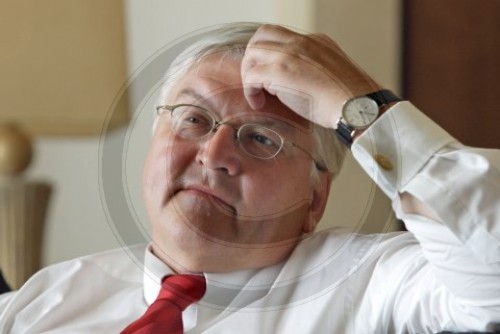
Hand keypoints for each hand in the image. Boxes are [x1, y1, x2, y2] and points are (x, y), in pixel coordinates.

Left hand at [241, 24, 380, 128]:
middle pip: (263, 35)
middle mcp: (302, 42)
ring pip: (253, 51)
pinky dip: (250, 89)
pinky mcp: (281, 72)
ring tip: (256, 92)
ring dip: (250, 72)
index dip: (271, 55)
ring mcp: (290, 54)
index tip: (270, 74)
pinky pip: (252, 75)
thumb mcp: (333, 74)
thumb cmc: (350, 101)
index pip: (283, 37)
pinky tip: (258, 102)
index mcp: (316, 42)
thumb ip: (315, 71)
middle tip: (256, 80)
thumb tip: (300, 84)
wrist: (358, 107)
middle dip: (254, 57)